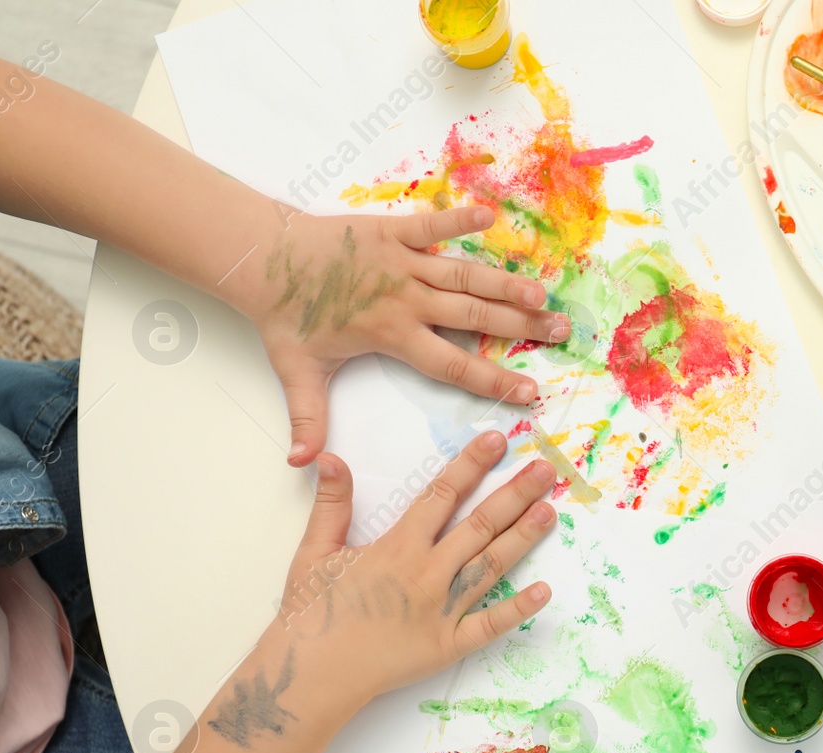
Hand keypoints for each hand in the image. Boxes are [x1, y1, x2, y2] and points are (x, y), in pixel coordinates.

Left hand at [246, 206, 569, 466]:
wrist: (261, 257)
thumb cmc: (284, 314)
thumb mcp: (296, 371)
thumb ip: (307, 418)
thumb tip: (301, 465)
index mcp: (391, 334)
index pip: (452, 366)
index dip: (493, 381)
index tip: (529, 393)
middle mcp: (406, 298)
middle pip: (474, 317)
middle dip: (521, 328)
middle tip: (561, 333)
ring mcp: (402, 262)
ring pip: (464, 275)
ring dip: (505, 284)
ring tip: (542, 294)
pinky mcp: (392, 231)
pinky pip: (433, 225)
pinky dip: (461, 220)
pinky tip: (492, 217)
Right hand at [270, 431, 556, 707]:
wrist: (311, 674)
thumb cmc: (311, 613)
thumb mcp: (313, 551)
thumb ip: (331, 504)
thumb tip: (330, 458)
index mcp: (397, 547)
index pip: (442, 495)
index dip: (471, 465)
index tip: (497, 441)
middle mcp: (427, 573)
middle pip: (479, 525)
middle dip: (514, 494)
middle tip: (544, 470)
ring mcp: (442, 610)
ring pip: (491, 566)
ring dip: (522, 537)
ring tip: (550, 511)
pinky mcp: (449, 645)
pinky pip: (490, 625)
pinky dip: (518, 609)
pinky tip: (545, 590)